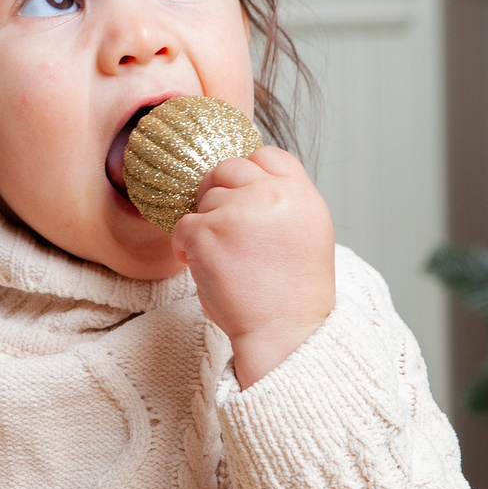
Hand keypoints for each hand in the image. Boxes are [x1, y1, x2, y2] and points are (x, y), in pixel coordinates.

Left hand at [171, 146, 335, 387]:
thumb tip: (246, 182)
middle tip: (220, 227)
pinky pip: (182, 227)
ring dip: (205, 226)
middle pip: (228, 168)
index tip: (243, 198)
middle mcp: (272, 195)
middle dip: (218, 193)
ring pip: (204, 199)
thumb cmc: (292, 294)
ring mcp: (237, 211)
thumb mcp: (305, 233)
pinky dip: (186, 248)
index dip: (249, 174)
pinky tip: (206, 269)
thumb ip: (281, 202)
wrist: (285, 333)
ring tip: (225, 260)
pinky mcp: (207, 232)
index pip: (266, 155)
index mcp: (301, 194)